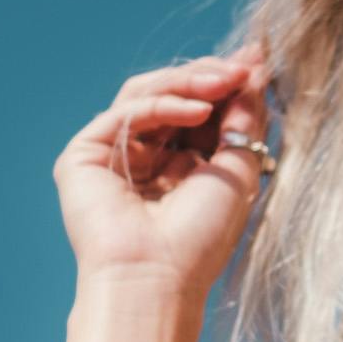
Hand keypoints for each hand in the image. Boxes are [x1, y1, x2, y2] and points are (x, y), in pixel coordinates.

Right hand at [52, 39, 274, 298]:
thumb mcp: (237, 172)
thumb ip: (244, 122)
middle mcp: (143, 158)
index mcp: (177, 167)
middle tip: (243, 67)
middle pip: (171, 95)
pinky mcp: (83, 156)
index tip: (258, 62)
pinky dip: (164, 104)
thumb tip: (255, 72)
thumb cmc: (199, 240)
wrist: (157, 279)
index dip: (225, 84)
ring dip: (190, 82)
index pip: (198, 109)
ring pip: (146, 94)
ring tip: (225, 82)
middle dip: (210, 77)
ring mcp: (111, 154)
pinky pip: (126, 113)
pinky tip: (199, 109)